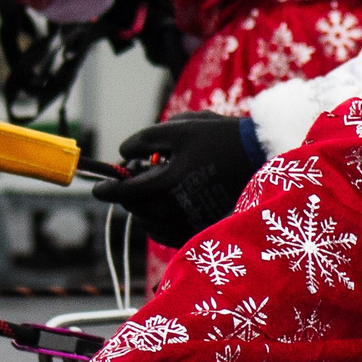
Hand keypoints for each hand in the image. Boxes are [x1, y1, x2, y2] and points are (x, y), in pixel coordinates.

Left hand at [92, 115, 259, 247]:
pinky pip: (168, 233)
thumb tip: (123, 153)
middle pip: (135, 208)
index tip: (97, 187)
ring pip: (150, 223)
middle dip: (129, 192)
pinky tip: (168, 205)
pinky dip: (160, 221)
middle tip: (137, 174)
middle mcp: (174, 210)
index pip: (123, 192)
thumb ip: (145, 139)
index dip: (107, 188)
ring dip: (144, 207)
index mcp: (166, 184)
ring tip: (156, 187)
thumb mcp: (181, 128)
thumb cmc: (221, 138)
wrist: (264, 157)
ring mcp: (189, 224)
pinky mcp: (201, 231)